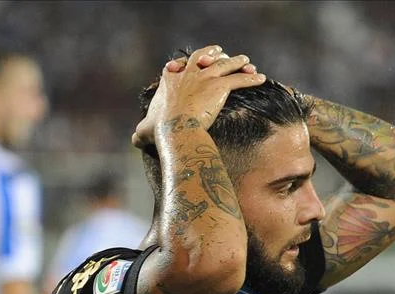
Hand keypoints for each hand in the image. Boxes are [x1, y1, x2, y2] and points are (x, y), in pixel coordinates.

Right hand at [132, 44, 265, 148]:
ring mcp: (204, 78)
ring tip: (247, 61)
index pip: (177, 67)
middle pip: (202, 57)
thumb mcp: (144, 130)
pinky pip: (239, 79)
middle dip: (212, 53)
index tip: (187, 65)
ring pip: (225, 65)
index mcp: (169, 81)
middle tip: (220, 52)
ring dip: (238, 62)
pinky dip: (251, 78)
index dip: (182, 64)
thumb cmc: (159, 130)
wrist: (175, 128)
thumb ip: (140, 132)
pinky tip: (261, 78)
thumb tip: (133, 139)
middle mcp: (188, 75)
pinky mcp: (219, 86)